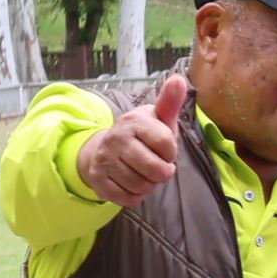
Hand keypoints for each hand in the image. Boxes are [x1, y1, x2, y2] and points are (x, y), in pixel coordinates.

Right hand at [76, 73, 189, 205]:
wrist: (104, 149)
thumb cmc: (142, 136)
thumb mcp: (158, 118)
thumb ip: (170, 102)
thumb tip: (179, 79)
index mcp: (134, 122)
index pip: (167, 145)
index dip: (171, 152)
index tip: (164, 149)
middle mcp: (116, 139)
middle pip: (156, 170)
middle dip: (162, 172)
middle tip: (157, 165)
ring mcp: (104, 160)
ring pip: (142, 186)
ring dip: (149, 184)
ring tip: (143, 173)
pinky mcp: (98, 179)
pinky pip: (127, 198)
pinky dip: (135, 195)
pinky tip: (132, 183)